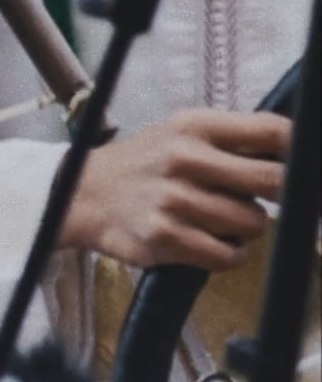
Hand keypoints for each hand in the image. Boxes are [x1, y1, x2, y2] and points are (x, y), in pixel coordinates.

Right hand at [62, 108, 287, 270]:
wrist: (80, 195)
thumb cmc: (143, 165)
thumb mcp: (180, 133)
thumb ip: (233, 138)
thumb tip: (296, 157)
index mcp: (194, 126)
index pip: (274, 132)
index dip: (300, 153)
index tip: (301, 167)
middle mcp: (184, 159)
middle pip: (275, 181)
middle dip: (282, 196)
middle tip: (264, 199)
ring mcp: (174, 200)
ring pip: (254, 223)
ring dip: (246, 228)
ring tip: (219, 221)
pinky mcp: (164, 237)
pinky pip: (227, 255)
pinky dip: (228, 254)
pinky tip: (210, 242)